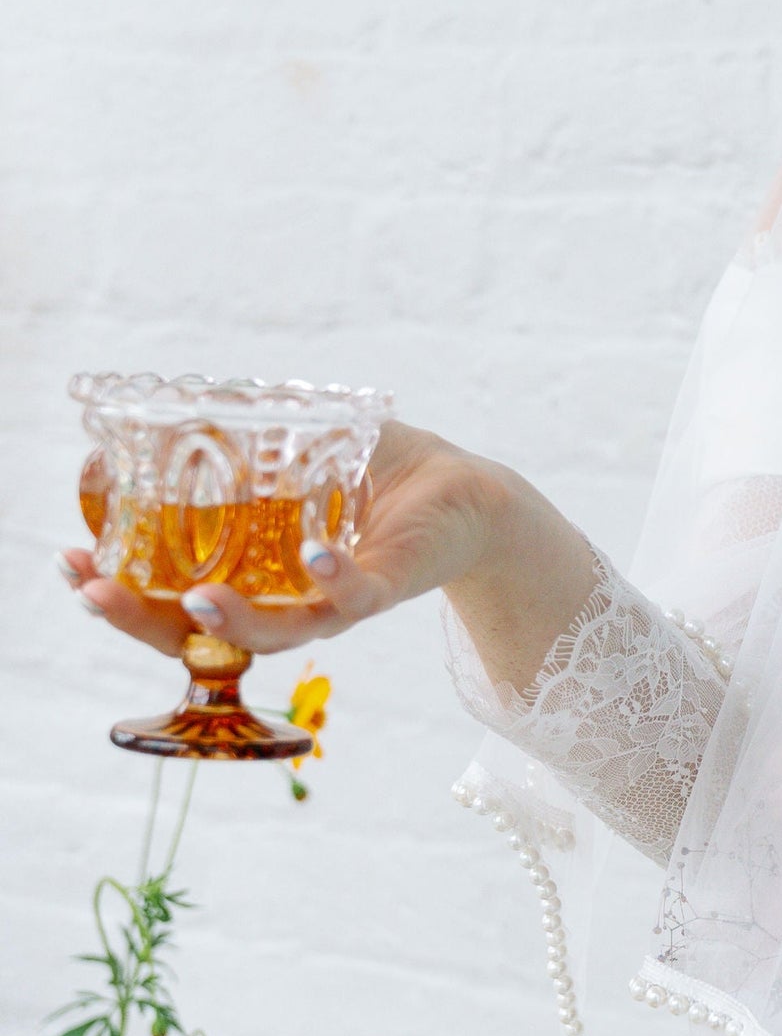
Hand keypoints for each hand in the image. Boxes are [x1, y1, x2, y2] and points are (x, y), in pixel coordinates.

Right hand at [58, 421, 508, 659]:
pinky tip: (311, 554)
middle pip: (201, 631)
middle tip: (96, 594)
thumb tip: (155, 404)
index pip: (167, 599)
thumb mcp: (289, 448)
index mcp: (249, 578)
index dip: (117, 591)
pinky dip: (331, 577)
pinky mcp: (383, 587)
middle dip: (143, 618)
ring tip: (198, 598)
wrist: (457, 491)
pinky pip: (353, 595)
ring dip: (233, 616)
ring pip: (274, 629)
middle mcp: (283, 602)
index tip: (70, 564)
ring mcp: (332, 601)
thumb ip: (232, 433)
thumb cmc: (367, 473)